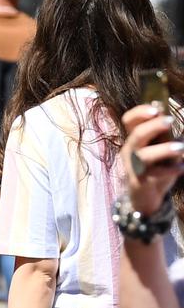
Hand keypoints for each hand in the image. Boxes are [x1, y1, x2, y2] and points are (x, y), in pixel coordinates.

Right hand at [120, 103, 183, 217]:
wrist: (144, 198)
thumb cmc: (156, 169)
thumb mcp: (162, 148)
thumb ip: (168, 135)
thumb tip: (183, 118)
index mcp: (135, 139)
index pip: (129, 120)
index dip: (140, 112)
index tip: (156, 109)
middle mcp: (130, 152)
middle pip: (136, 135)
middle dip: (153, 126)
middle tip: (170, 121)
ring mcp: (133, 167)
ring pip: (144, 156)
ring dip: (164, 149)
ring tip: (181, 148)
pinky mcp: (139, 182)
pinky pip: (154, 174)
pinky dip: (170, 170)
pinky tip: (181, 168)